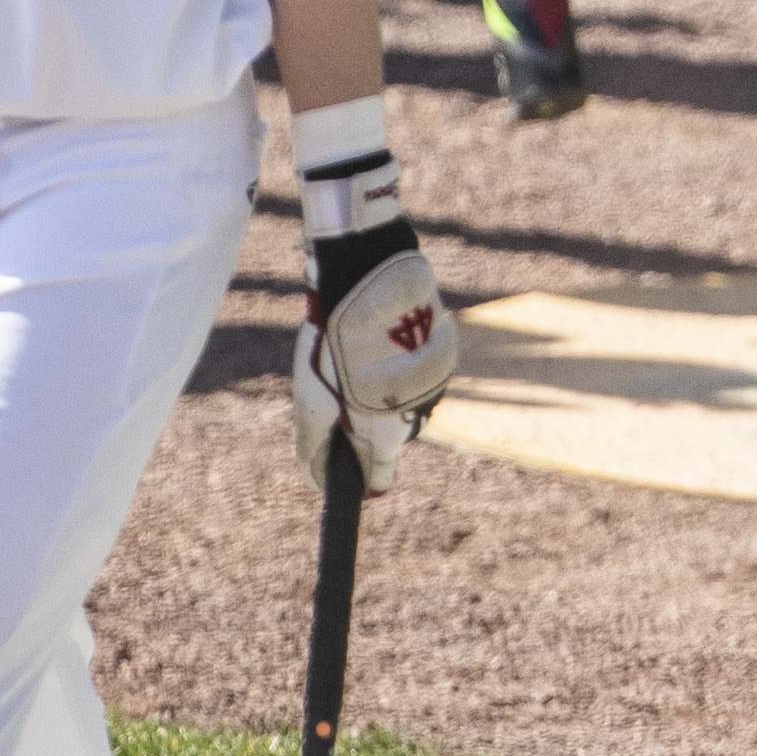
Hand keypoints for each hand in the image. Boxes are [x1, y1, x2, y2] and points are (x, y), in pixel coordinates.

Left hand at [294, 174, 453, 493]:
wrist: (369, 270)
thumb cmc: (332, 337)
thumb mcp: (310, 398)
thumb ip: (314, 447)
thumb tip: (318, 484)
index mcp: (386, 431)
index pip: (380, 479)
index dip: (362, 479)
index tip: (347, 470)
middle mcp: (420, 413)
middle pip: (392, 440)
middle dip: (367, 425)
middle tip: (340, 391)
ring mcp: (437, 382)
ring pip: (407, 406)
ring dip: (384, 393)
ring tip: (358, 357)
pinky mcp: (446, 351)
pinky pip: (421, 374)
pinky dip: (402, 366)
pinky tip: (380, 339)